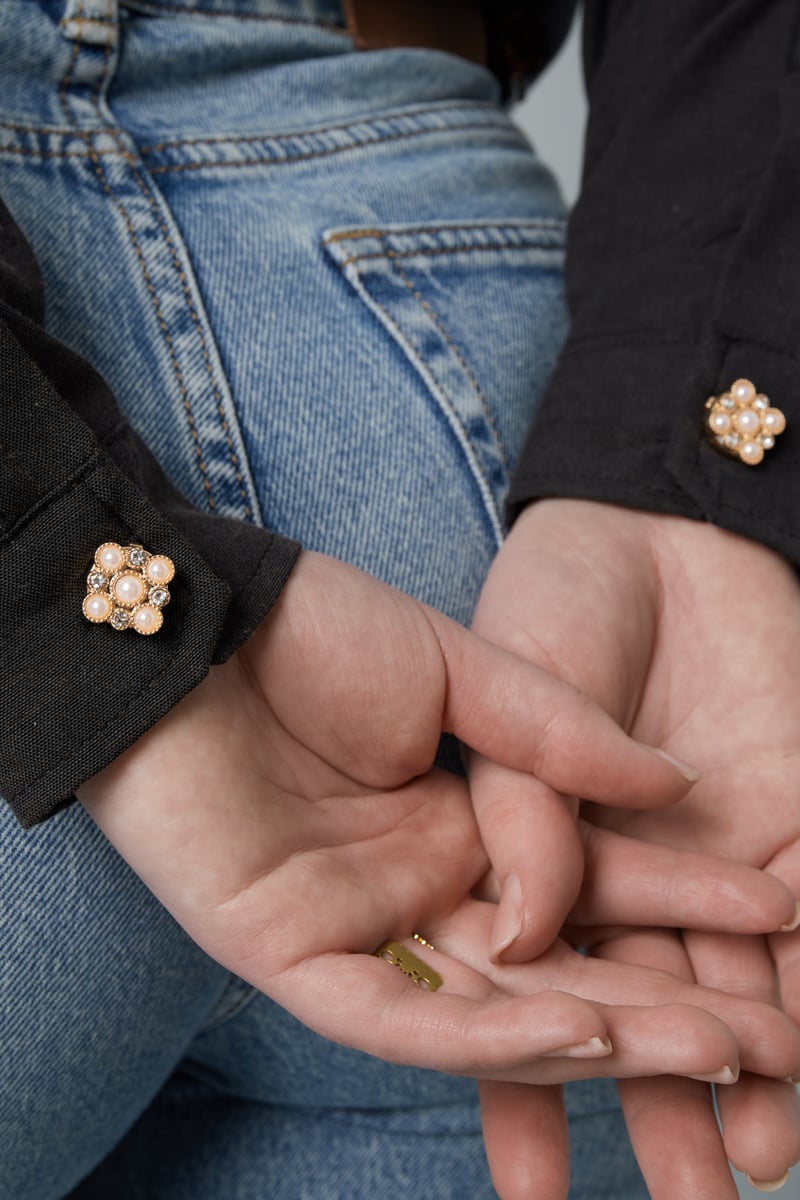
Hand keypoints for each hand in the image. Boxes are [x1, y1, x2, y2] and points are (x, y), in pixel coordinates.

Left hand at [76, 549, 799, 1198]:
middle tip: (775, 1036)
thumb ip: (557, 733)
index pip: (590, 886)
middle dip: (663, 999)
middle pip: (553, 967)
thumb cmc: (308, 629)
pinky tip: (575, 1039)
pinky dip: (480, 1038)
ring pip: (486, 1008)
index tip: (782, 913)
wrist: (186, 618)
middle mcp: (419, 890)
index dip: (684, 904)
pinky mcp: (287, 953)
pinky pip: (392, 1015)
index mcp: (460, 825)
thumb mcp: (454, 668)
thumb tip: (674, 783)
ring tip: (708, 1047)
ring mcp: (354, 929)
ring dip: (597, 1033)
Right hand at [471, 500, 799, 1194]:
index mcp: (540, 853)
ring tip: (754, 1164)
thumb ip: (519, 811)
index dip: (527, 1078)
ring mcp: (713, 856)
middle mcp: (626, 872)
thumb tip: (520, 943)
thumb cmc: (562, 594)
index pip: (529, 983)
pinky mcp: (795, 823)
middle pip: (637, 1003)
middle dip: (660, 1102)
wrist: (666, 522)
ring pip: (731, 980)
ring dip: (746, 1070)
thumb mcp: (515, 689)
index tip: (534, 1182)